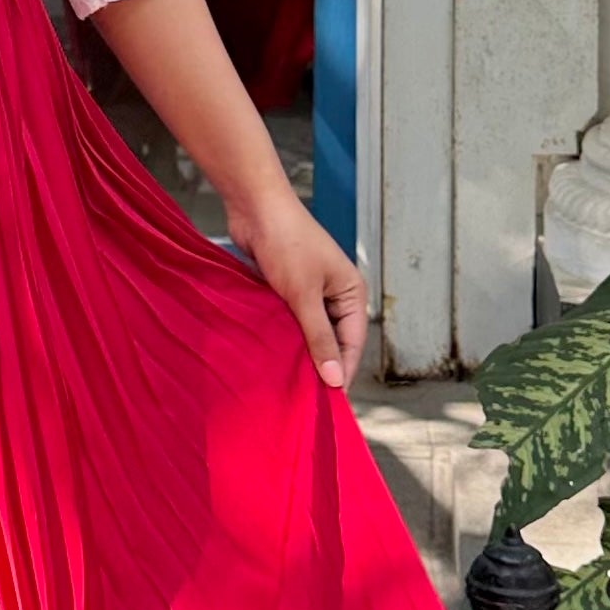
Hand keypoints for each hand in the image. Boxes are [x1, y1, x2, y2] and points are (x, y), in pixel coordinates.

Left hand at [228, 193, 368, 391]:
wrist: (256, 207)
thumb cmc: (287, 244)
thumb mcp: (305, 296)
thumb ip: (319, 338)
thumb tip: (336, 378)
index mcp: (352, 293)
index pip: (352, 343)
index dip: (342, 371)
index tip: (328, 402)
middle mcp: (336, 295)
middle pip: (332, 340)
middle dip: (320, 365)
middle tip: (305, 398)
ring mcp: (310, 292)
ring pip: (309, 332)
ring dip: (299, 352)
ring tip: (286, 383)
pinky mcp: (287, 290)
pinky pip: (290, 321)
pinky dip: (284, 336)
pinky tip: (272, 356)